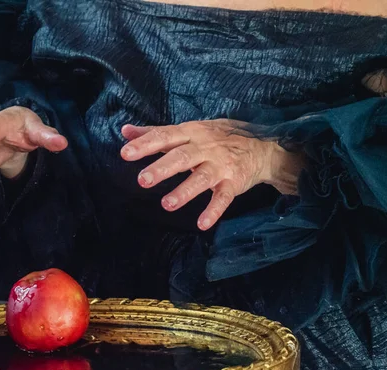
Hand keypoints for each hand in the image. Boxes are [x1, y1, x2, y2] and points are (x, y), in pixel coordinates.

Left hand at [120, 119, 303, 230]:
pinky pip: (223, 198)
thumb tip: (126, 131)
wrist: (262, 147)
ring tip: (167, 204)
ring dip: (185, 191)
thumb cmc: (218, 137)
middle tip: (142, 180)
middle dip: (162, 168)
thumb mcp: (189, 129)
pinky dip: (214, 211)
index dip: (145, 144)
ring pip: (201, 178)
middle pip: (182, 157)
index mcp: (191, 133)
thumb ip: (156, 132)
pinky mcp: (233, 183)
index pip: (165, 136)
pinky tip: (202, 224)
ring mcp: (220, 166)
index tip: (125, 153)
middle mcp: (205, 148)